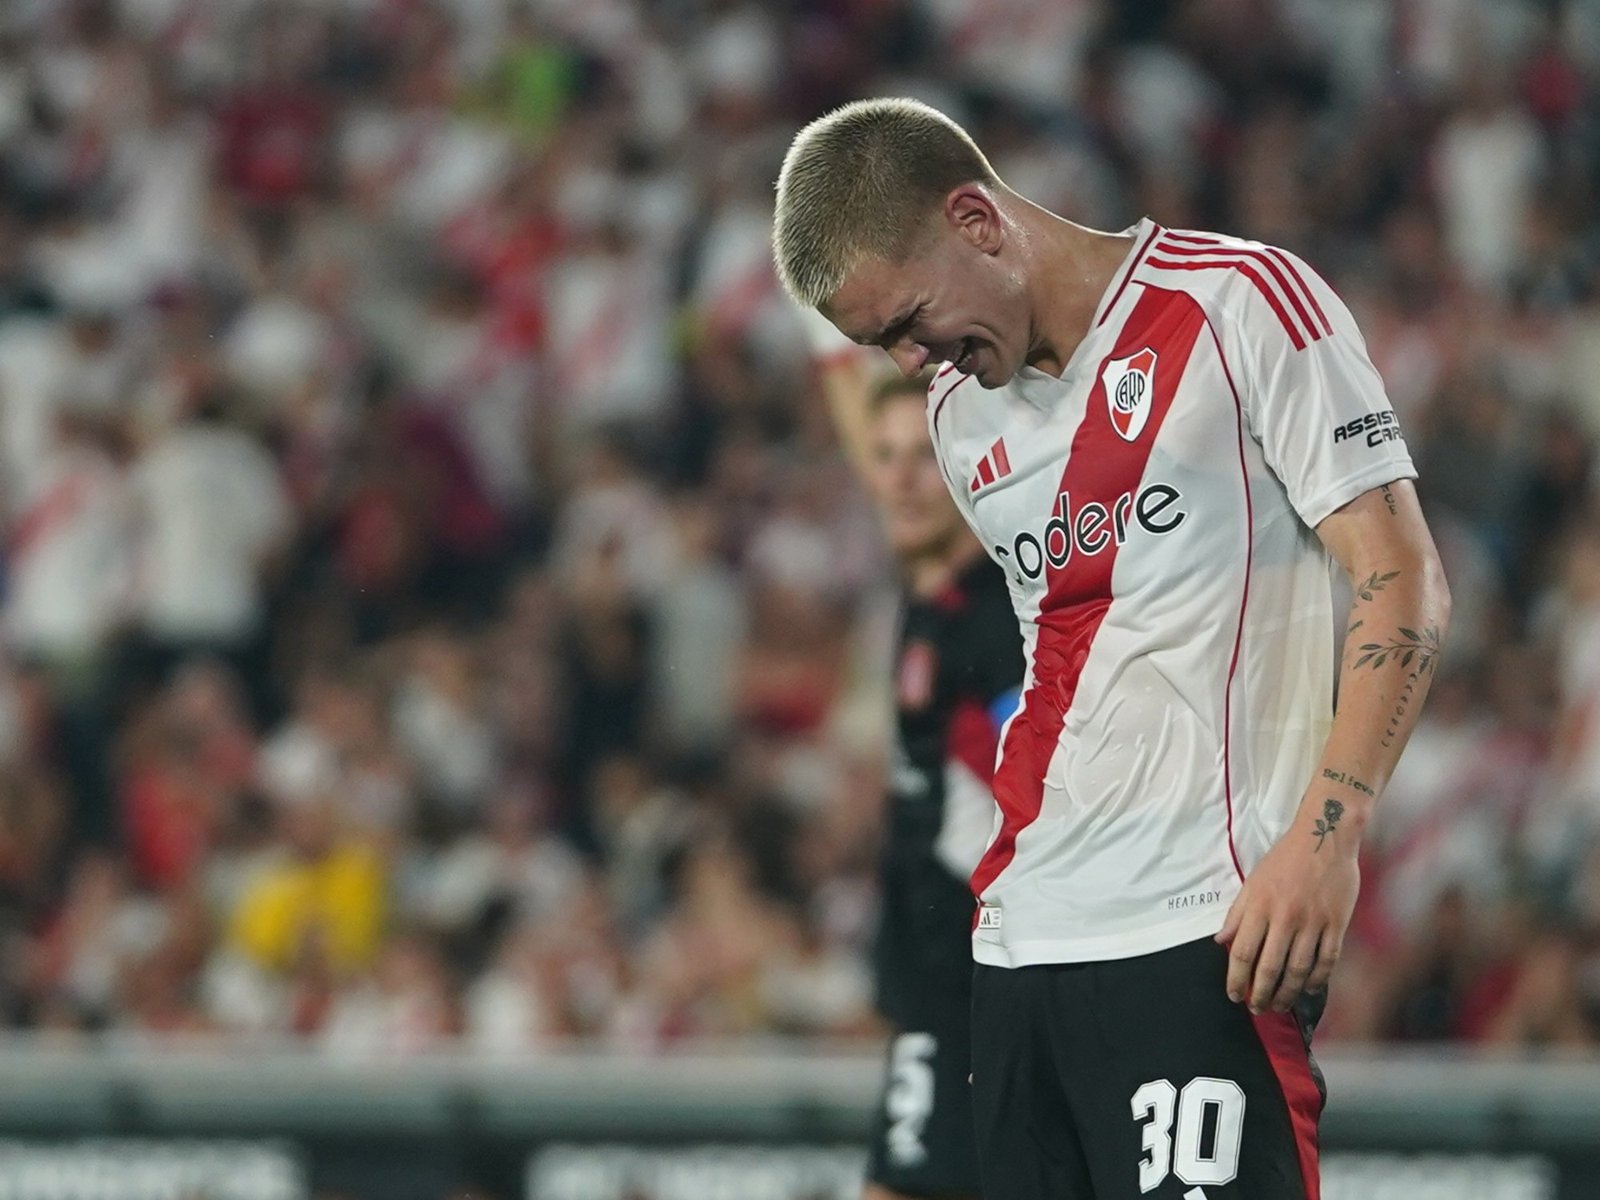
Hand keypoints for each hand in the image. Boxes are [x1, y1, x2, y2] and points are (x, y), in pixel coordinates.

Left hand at [1214, 823, 1358, 1012]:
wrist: (1325, 837)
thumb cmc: (1285, 859)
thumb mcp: (1253, 881)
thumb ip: (1238, 913)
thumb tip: (1221, 941)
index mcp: (1260, 906)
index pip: (1243, 952)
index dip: (1235, 978)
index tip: (1233, 994)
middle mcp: (1285, 917)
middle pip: (1270, 967)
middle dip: (1260, 994)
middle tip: (1257, 1008)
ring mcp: (1313, 922)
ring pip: (1298, 969)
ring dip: (1287, 993)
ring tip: (1279, 1005)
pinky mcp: (1337, 924)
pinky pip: (1327, 960)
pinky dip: (1317, 980)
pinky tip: (1308, 989)